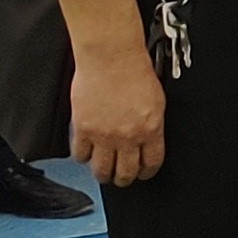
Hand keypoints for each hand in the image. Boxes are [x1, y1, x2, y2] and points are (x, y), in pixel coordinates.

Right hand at [71, 49, 168, 187]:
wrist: (111, 58)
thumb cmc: (135, 72)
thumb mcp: (156, 101)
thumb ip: (152, 124)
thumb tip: (149, 138)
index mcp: (151, 129)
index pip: (151, 163)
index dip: (146, 172)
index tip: (143, 173)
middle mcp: (128, 137)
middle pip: (125, 173)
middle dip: (124, 179)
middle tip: (121, 178)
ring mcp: (104, 135)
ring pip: (101, 170)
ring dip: (103, 174)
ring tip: (103, 172)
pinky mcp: (83, 129)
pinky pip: (80, 155)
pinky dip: (82, 157)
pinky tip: (86, 153)